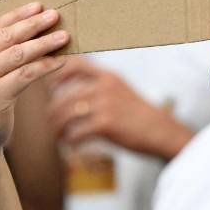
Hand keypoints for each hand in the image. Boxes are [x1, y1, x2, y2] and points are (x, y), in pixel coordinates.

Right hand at [0, 3, 69, 154]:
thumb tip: (32, 26)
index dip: (17, 15)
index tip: (38, 6)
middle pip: (6, 37)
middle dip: (33, 24)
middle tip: (55, 15)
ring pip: (18, 54)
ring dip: (44, 43)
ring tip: (64, 36)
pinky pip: (26, 74)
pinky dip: (46, 65)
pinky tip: (61, 60)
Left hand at [46, 59, 192, 159]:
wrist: (161, 132)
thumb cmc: (139, 115)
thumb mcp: (121, 91)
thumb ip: (100, 87)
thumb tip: (74, 93)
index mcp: (108, 76)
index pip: (75, 65)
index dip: (57, 73)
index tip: (50, 85)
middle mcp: (105, 87)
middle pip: (65, 96)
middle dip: (52, 111)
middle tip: (49, 120)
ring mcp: (105, 105)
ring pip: (67, 114)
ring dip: (57, 127)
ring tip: (57, 134)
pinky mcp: (106, 124)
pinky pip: (77, 132)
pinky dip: (70, 140)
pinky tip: (70, 144)